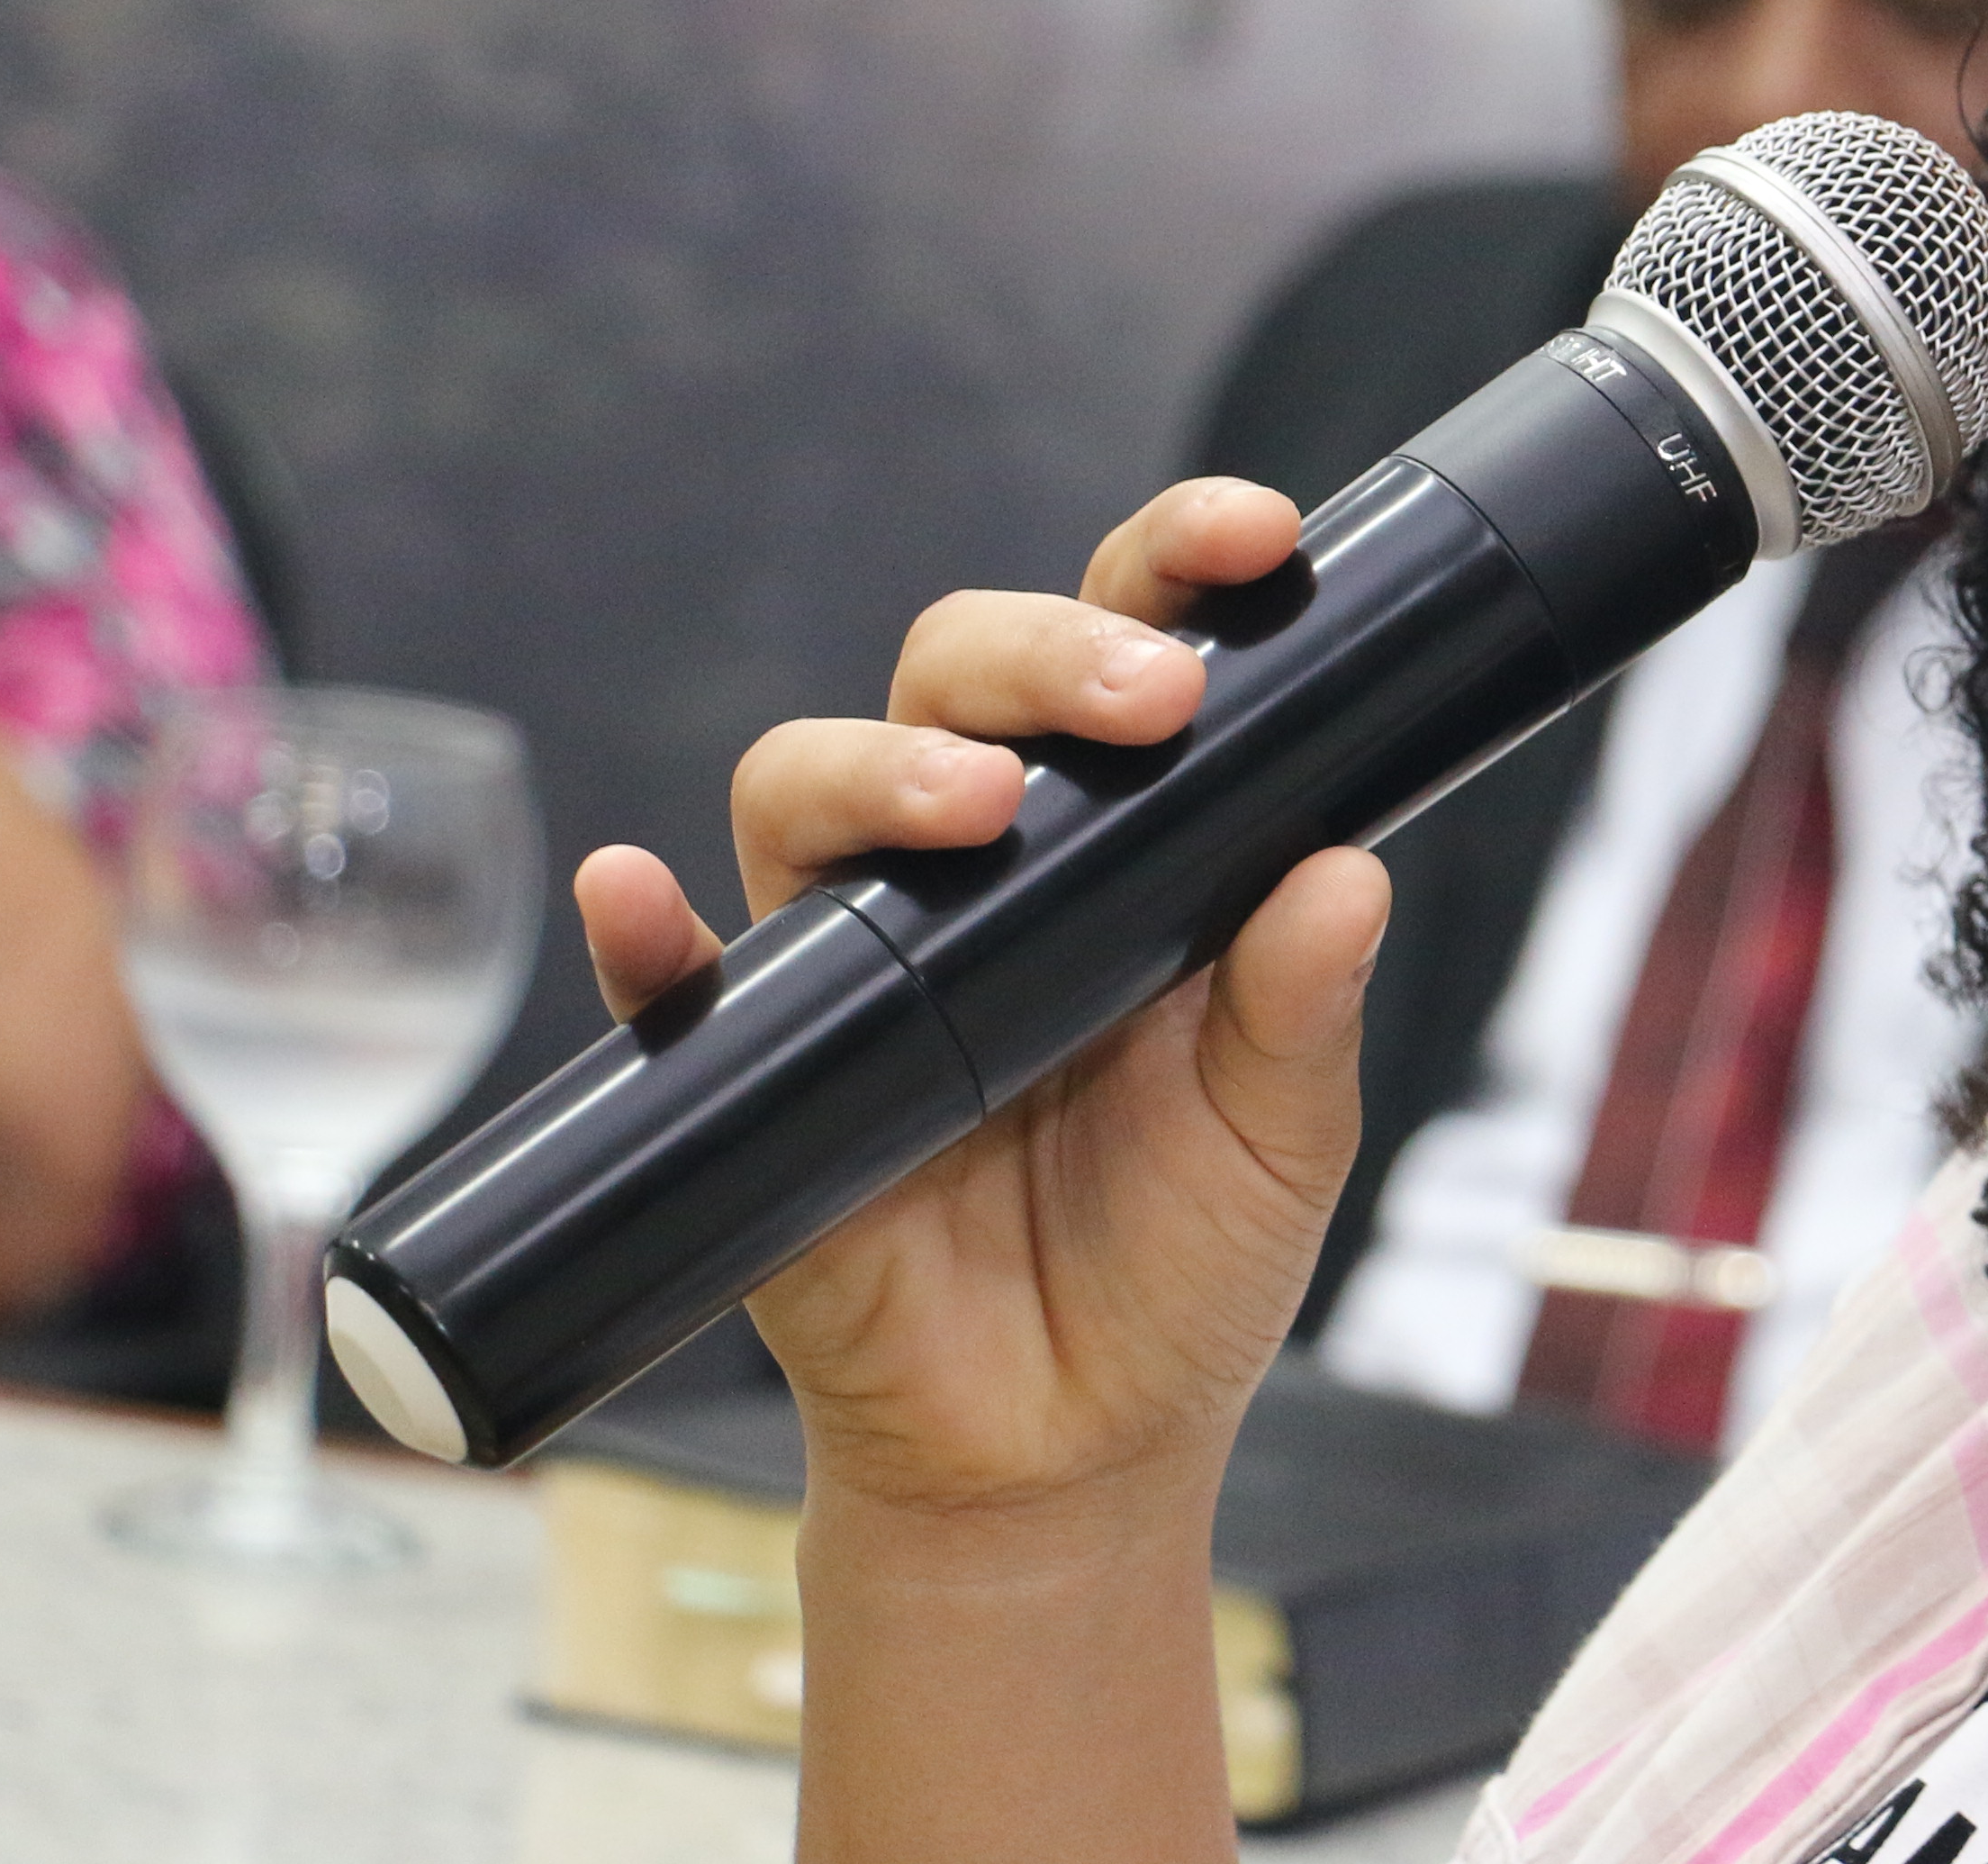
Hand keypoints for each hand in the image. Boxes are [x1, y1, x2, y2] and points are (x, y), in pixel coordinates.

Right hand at [572, 477, 1388, 1525]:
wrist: (1071, 1453)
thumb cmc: (1181, 1262)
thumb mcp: (1283, 1135)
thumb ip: (1306, 1006)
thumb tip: (1347, 869)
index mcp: (1119, 842)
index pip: (1126, 651)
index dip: (1172, 565)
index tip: (1252, 535)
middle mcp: (976, 865)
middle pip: (955, 679)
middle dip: (1040, 651)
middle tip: (1143, 699)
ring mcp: (857, 955)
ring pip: (808, 784)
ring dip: (877, 765)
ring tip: (969, 808)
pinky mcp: (759, 1070)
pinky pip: (673, 986)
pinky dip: (641, 935)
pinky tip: (640, 897)